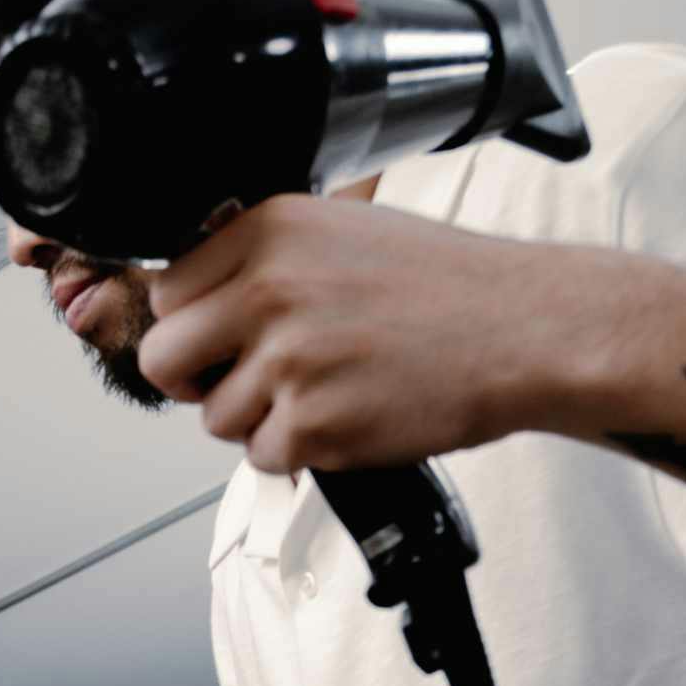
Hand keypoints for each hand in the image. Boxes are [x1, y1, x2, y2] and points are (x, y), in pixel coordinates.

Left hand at [140, 196, 573, 471]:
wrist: (521, 328)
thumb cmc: (442, 284)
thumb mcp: (340, 229)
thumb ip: (262, 258)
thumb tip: (192, 299)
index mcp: (270, 230)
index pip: (166, 292)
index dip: (187, 324)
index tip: (214, 337)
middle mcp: (269, 288)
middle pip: (164, 359)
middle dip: (194, 381)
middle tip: (239, 380)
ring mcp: (289, 359)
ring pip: (214, 418)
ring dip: (257, 419)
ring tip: (322, 390)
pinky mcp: (312, 423)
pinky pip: (262, 457)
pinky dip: (297, 451)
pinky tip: (345, 414)